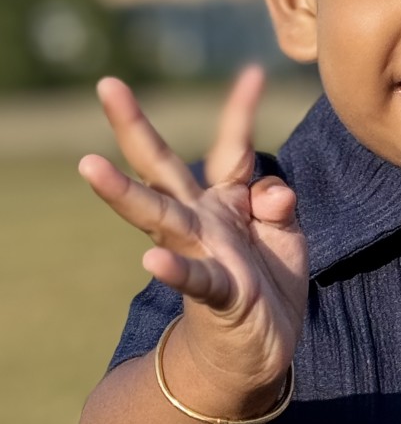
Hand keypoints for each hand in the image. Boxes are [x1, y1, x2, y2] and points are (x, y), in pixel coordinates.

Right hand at [78, 67, 307, 400]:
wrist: (257, 352)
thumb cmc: (268, 286)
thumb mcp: (287, 238)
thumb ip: (279, 207)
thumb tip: (275, 190)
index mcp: (226, 201)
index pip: (232, 147)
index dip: (241, 110)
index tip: (254, 71)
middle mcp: (204, 221)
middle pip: (164, 169)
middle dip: (134, 128)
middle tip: (107, 85)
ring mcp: (203, 254)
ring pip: (160, 217)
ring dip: (125, 193)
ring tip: (90, 167)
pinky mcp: (216, 293)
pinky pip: (194, 278)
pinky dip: (174, 271)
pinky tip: (151, 262)